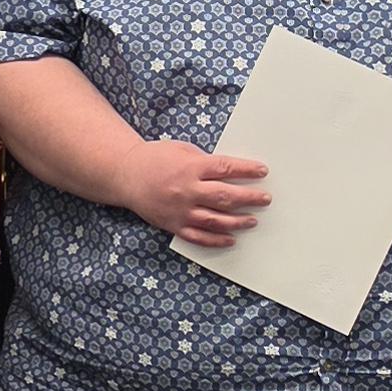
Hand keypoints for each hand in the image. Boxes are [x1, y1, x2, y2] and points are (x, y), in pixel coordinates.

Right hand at [124, 140, 268, 248]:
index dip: (247, 170)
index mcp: (190, 168)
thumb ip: (205, 162)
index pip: (226, 168)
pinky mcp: (174, 225)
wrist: (126, 175)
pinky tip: (231, 239)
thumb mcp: (182, 150)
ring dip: (238, 221)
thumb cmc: (155, 159)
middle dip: (250, 198)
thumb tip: (230, 172)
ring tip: (253, 220)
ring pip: (216, 219)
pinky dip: (216, 239)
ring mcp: (181, 210)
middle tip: (265, 199)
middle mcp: (187, 190)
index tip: (262, 171)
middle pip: (225, 196)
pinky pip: (199, 236)